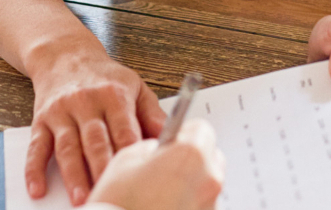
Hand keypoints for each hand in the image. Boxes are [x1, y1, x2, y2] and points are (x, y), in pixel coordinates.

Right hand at [27, 43, 166, 205]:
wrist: (65, 55)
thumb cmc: (105, 76)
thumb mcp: (135, 86)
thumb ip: (152, 114)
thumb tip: (173, 138)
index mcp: (114, 95)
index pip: (124, 129)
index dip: (129, 153)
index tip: (138, 176)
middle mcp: (86, 102)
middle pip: (95, 141)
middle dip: (102, 169)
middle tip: (110, 193)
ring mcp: (62, 112)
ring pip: (67, 147)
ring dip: (73, 175)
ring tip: (81, 198)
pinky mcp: (41, 120)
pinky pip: (37, 147)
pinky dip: (35, 169)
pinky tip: (38, 188)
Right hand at [90, 120, 224, 209]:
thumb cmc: (119, 206)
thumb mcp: (125, 161)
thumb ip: (150, 148)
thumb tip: (158, 151)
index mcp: (191, 155)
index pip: (201, 129)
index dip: (183, 134)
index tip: (172, 142)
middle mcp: (209, 180)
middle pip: (210, 157)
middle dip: (190, 160)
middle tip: (165, 170)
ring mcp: (211, 206)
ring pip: (206, 185)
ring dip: (190, 186)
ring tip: (161, 197)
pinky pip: (200, 207)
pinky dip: (188, 206)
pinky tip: (165, 209)